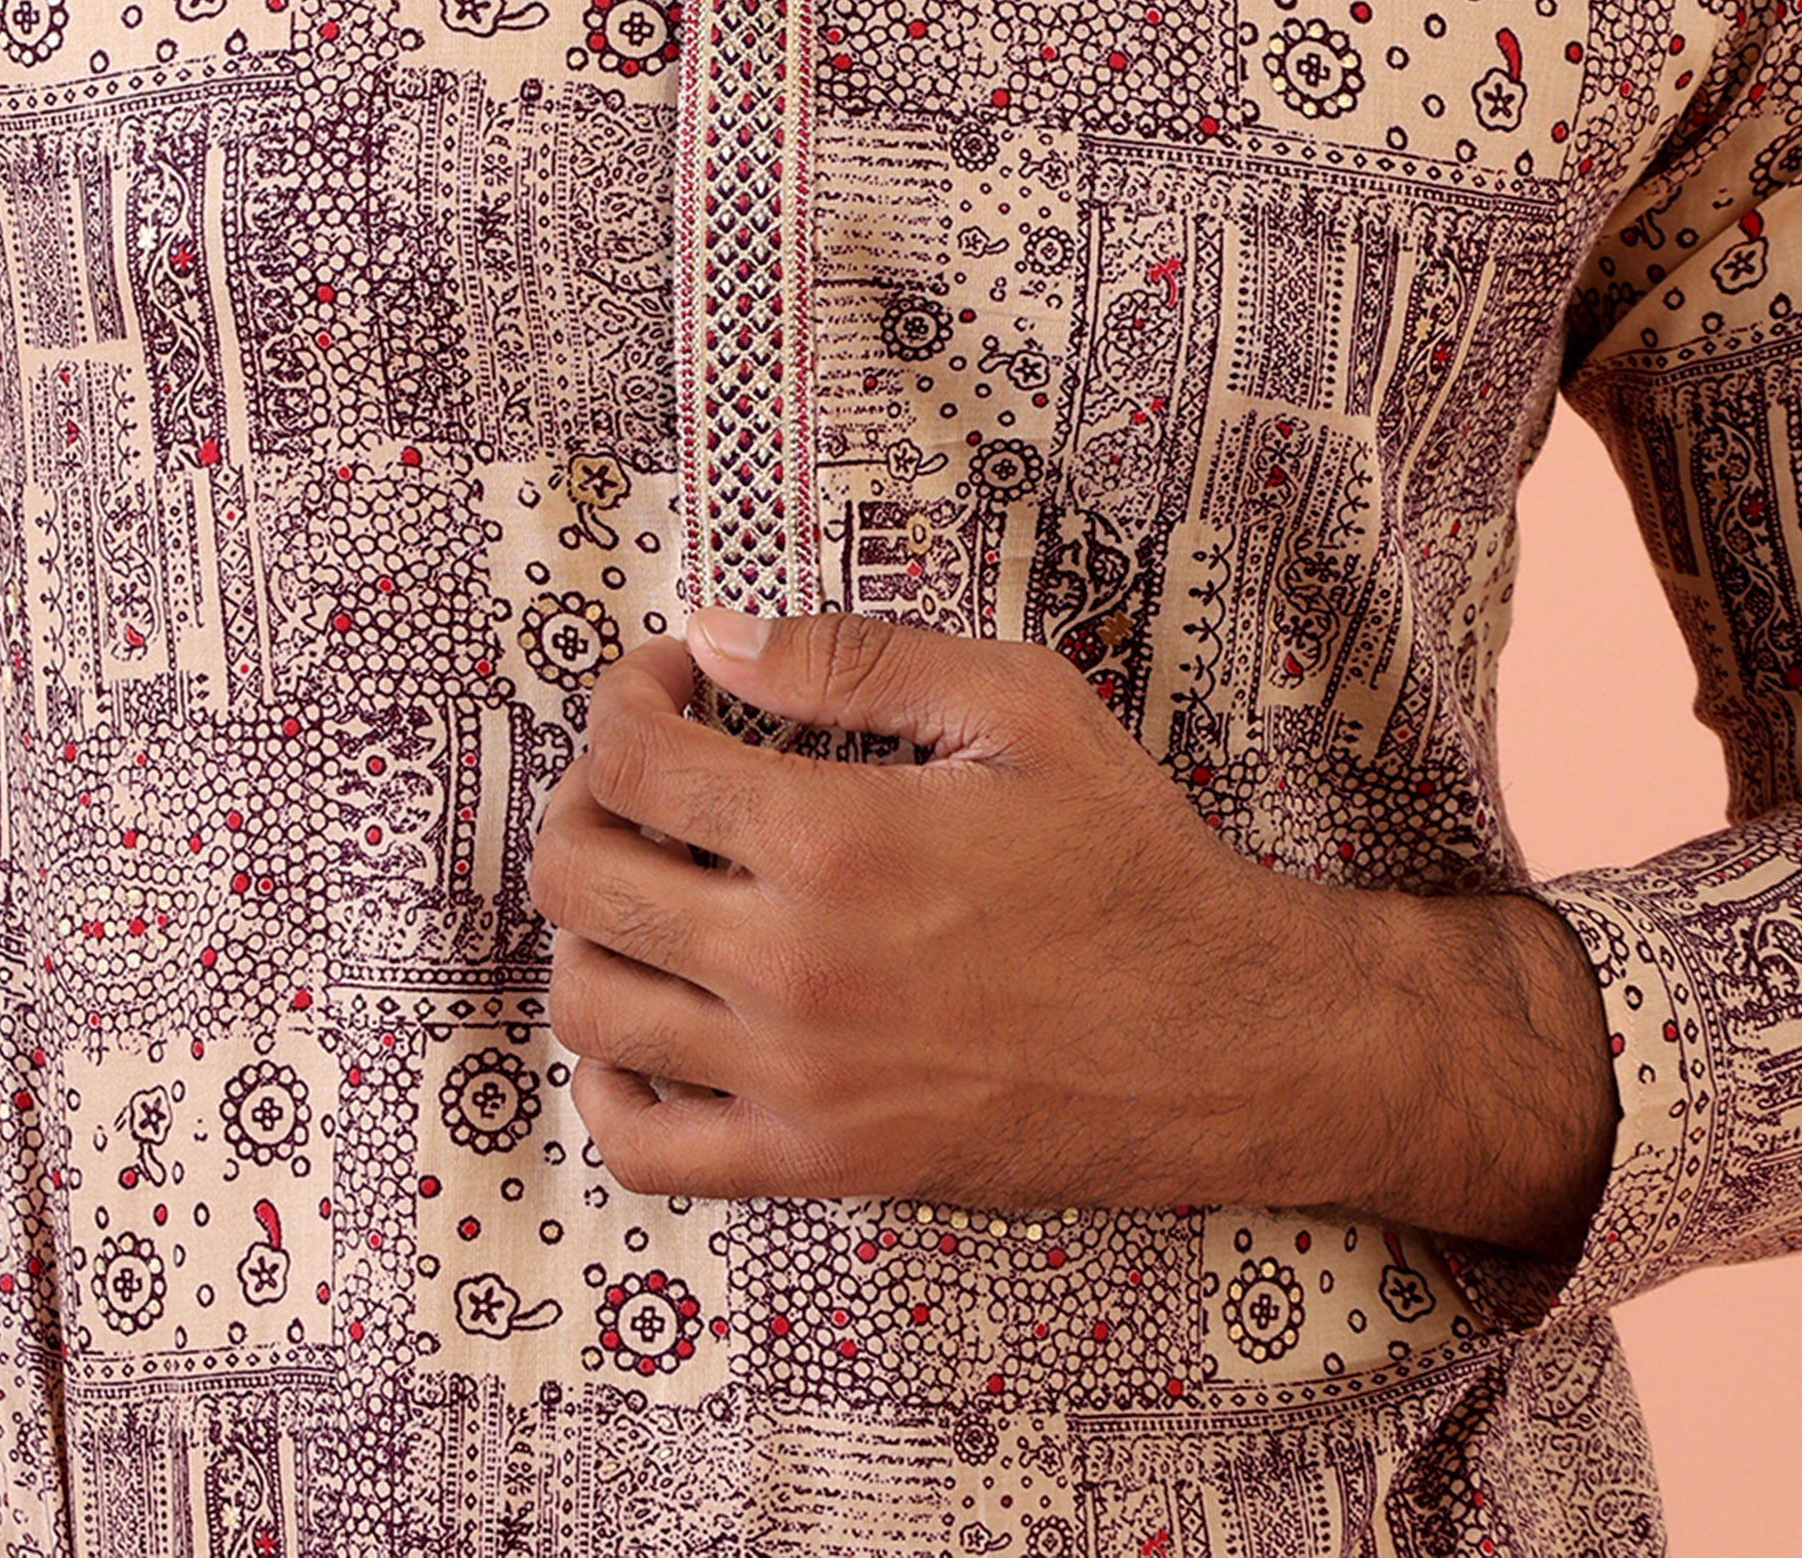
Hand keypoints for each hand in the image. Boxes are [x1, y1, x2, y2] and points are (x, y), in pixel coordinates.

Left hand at [528, 609, 1616, 1254]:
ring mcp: (792, 1081)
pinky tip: (658, 1018)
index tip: (676, 684)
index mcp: (833, 838)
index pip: (630, 757)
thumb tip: (715, 636)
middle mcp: (788, 967)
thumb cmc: (1129, 862)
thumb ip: (856, 659)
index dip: (627, 696)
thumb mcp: (1020, 707)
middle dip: (588, 797)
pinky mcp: (815, 1165)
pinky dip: (609, 1084)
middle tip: (654, 775)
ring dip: (592, 927)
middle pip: (577, 875)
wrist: (1224, 1039)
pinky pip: (640, 1147)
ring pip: (585, 1004)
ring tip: (658, 885)